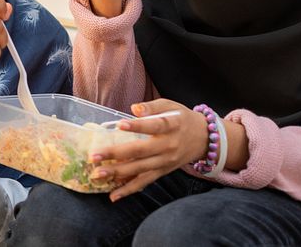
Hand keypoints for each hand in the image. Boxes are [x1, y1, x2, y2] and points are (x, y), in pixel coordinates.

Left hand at [88, 99, 207, 201]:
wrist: (205, 139)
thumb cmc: (182, 119)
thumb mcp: (170, 106)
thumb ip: (152, 107)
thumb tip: (134, 109)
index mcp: (171, 126)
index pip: (154, 126)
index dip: (138, 126)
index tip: (120, 124)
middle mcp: (168, 146)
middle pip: (141, 151)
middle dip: (116, 154)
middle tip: (94, 156)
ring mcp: (165, 161)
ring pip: (140, 169)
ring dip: (117, 174)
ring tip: (98, 175)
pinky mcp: (162, 171)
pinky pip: (145, 182)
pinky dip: (129, 189)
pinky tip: (114, 195)